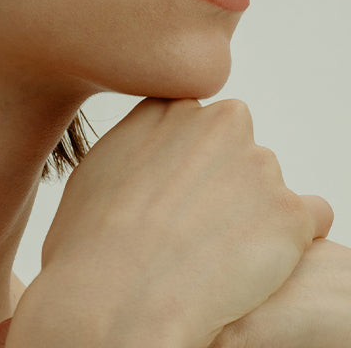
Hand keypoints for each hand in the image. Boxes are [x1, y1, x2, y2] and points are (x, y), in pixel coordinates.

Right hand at [1, 98, 331, 347]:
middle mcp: (216, 122)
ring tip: (214, 257)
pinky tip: (255, 268)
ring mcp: (257, 163)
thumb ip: (133, 146)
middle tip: (194, 227)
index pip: (194, 123)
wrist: (116, 293)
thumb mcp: (95, 168)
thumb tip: (147, 157)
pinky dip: (293, 243)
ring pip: (269, 185)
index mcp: (167, 107)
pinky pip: (311, 218)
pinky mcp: (290, 212)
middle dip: (223, 180)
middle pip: (234, 146)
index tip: (170, 197)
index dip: (183, 164)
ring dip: (253, 214)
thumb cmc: (89, 242)